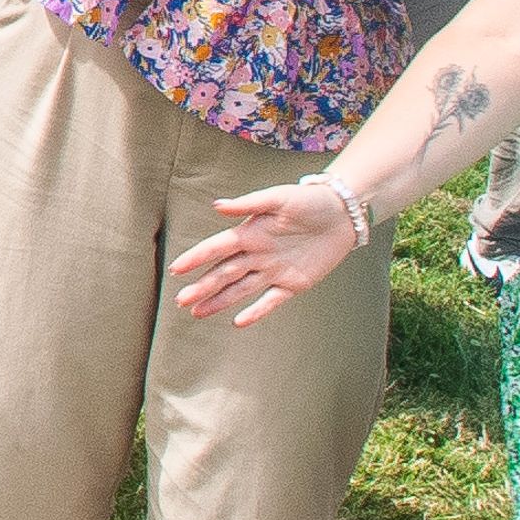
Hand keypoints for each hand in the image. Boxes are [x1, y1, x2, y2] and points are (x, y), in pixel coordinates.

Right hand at [163, 180, 369, 326]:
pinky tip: (238, 322)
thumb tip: (217, 207)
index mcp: (250, 233)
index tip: (176, 269)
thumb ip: (249, 204)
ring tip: (196, 313)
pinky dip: (256, 312)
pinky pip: (271, 301)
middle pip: (224, 273)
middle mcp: (257, 254)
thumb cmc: (309, 200)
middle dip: (202, 287)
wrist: (342, 213)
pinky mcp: (293, 284)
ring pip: (240, 290)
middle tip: (180, 301)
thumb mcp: (279, 197)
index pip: (216, 248)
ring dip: (219, 301)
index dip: (196, 258)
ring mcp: (273, 271)